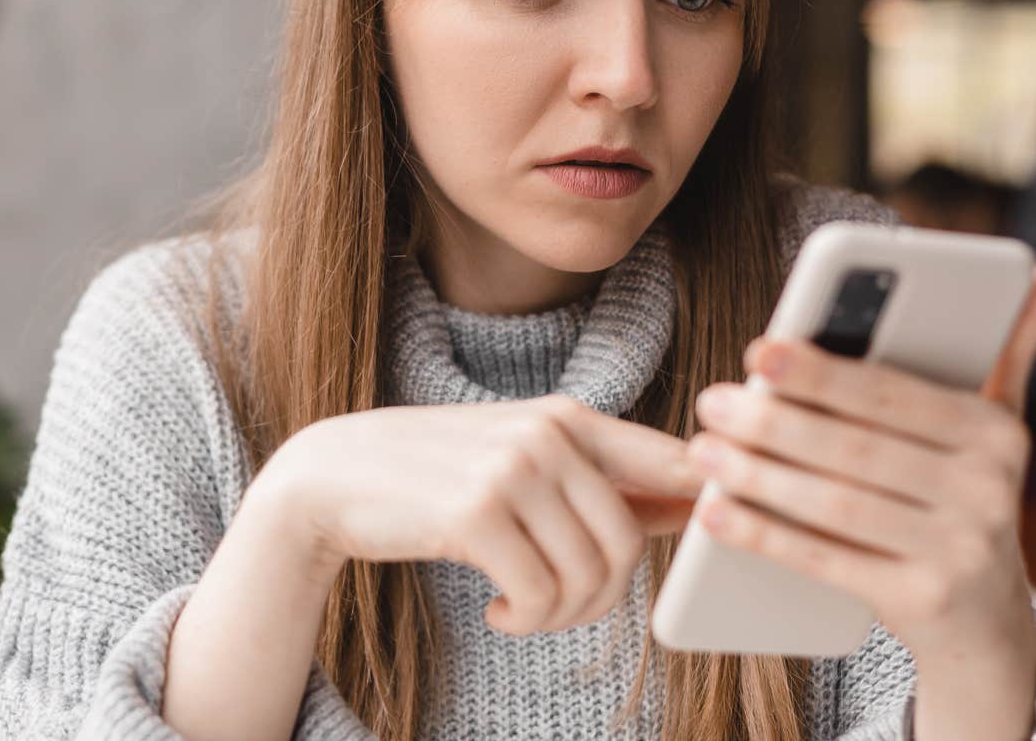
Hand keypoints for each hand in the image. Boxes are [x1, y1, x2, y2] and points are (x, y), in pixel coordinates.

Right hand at [257, 394, 706, 634]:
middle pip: (628, 542)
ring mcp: (511, 469)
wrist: (332, 477)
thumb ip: (600, 480)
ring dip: (561, 615)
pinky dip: (527, 619)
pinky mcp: (476, 512)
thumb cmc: (434, 475)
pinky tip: (499, 612)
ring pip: (589, 574)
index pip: (671, 462)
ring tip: (525, 609)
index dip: (702, 507)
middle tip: (559, 608)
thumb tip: (692, 504)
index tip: (695, 542)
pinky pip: (541, 594)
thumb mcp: (520, 461)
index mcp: (568, 416)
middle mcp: (547, 434)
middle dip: (602, 596)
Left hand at [681, 263, 1035, 673]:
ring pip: (837, 504)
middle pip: (856, 448)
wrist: (988, 621)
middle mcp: (988, 490)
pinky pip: (827, 561)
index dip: (821, 373)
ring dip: (758, 476)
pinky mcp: (923, 601)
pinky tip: (716, 513)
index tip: (758, 351)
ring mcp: (959, 550)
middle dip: (774, 422)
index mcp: (995, 432)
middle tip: (712, 401)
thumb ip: (1005, 351)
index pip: (892, 395)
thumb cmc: (965, 499)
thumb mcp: (995, 428)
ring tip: (703, 451)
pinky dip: (764, 535)